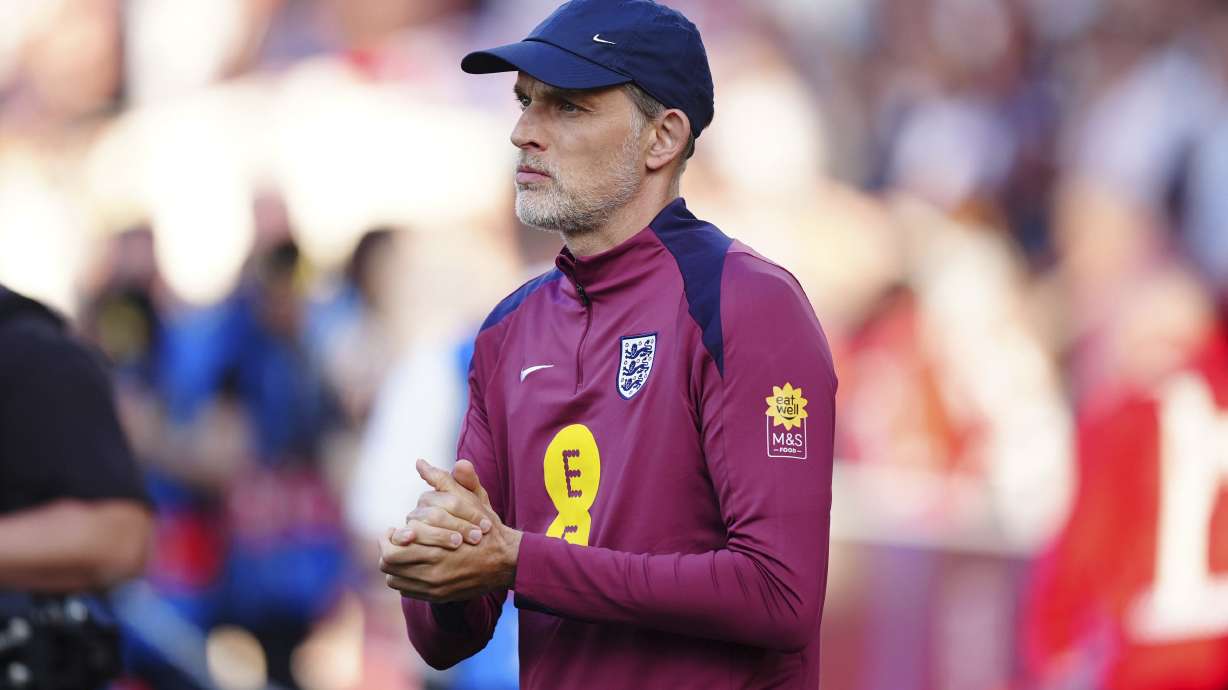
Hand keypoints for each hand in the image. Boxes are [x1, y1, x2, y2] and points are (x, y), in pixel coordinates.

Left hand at [379, 459, 521, 601]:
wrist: (507, 560)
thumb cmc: (487, 526)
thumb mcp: (471, 498)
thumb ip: (445, 480)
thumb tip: (420, 463)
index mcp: (437, 543)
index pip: (393, 546)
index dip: (389, 537)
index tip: (394, 530)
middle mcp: (433, 568)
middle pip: (389, 563)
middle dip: (387, 550)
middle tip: (394, 541)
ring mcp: (435, 585)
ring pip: (395, 579)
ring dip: (394, 566)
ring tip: (402, 553)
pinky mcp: (439, 596)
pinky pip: (407, 590)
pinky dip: (405, 579)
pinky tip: (414, 566)